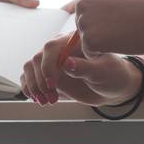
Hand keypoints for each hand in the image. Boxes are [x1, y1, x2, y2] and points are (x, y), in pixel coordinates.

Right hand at [20, 33, 141, 105]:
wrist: (114, 87)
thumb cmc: (113, 75)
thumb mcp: (103, 72)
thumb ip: (85, 67)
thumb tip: (66, 62)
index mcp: (73, 42)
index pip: (51, 47)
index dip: (47, 66)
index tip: (52, 84)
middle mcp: (61, 50)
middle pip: (37, 59)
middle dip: (40, 81)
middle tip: (51, 98)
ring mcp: (54, 63)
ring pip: (30, 68)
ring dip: (33, 86)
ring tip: (46, 101)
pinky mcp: (50, 75)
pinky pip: (31, 77)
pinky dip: (30, 88)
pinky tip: (39, 99)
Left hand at [71, 0, 143, 55]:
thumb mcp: (117, 0)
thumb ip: (98, 6)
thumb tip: (77, 14)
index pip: (85, 13)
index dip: (103, 21)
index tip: (118, 20)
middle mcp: (82, 3)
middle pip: (83, 27)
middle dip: (100, 33)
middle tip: (122, 28)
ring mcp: (84, 21)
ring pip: (86, 41)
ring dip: (102, 44)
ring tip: (122, 34)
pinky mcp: (89, 40)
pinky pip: (90, 54)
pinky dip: (103, 54)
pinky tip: (118, 44)